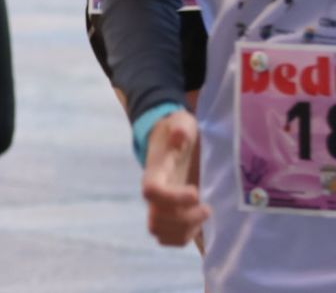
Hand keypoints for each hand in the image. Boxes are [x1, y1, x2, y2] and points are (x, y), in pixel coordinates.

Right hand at [141, 110, 209, 246]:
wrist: (170, 140)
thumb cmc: (178, 131)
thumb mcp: (181, 122)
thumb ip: (180, 127)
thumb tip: (179, 136)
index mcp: (155, 171)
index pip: (152, 191)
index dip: (173, 198)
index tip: (196, 192)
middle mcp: (152, 193)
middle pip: (156, 217)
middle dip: (185, 218)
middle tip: (207, 207)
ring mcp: (157, 205)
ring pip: (159, 230)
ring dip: (184, 230)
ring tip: (203, 215)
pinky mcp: (167, 215)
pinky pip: (166, 237)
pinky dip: (182, 238)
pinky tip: (197, 225)